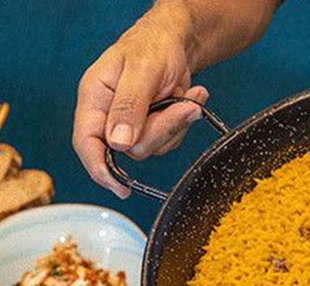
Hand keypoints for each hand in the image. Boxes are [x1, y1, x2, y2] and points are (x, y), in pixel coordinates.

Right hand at [72, 9, 207, 197]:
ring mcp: (133, 123)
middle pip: (130, 149)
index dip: (100, 170)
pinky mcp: (154, 126)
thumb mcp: (141, 72)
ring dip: (177, 123)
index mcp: (94, 100)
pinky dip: (185, 121)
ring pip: (154, 146)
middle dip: (161, 130)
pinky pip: (170, 140)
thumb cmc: (152, 47)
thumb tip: (118, 143)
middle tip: (180, 106)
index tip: (120, 188)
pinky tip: (190, 97)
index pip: (87, 144)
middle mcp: (110, 115)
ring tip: (188, 96)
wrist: (177, 41)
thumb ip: (129, 107)